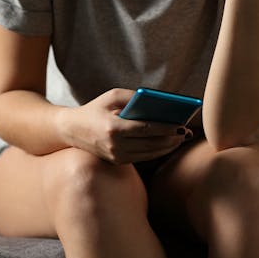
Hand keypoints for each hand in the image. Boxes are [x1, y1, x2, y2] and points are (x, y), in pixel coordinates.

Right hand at [67, 88, 189, 163]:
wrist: (72, 130)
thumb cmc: (95, 108)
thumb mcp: (112, 96)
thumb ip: (134, 97)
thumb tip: (159, 102)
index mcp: (113, 128)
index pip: (146, 129)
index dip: (166, 128)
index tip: (182, 125)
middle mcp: (115, 146)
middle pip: (151, 144)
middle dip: (171, 139)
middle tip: (187, 132)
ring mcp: (116, 156)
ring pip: (149, 154)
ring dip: (167, 147)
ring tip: (181, 138)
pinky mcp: (118, 162)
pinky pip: (143, 157)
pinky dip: (157, 151)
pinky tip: (168, 143)